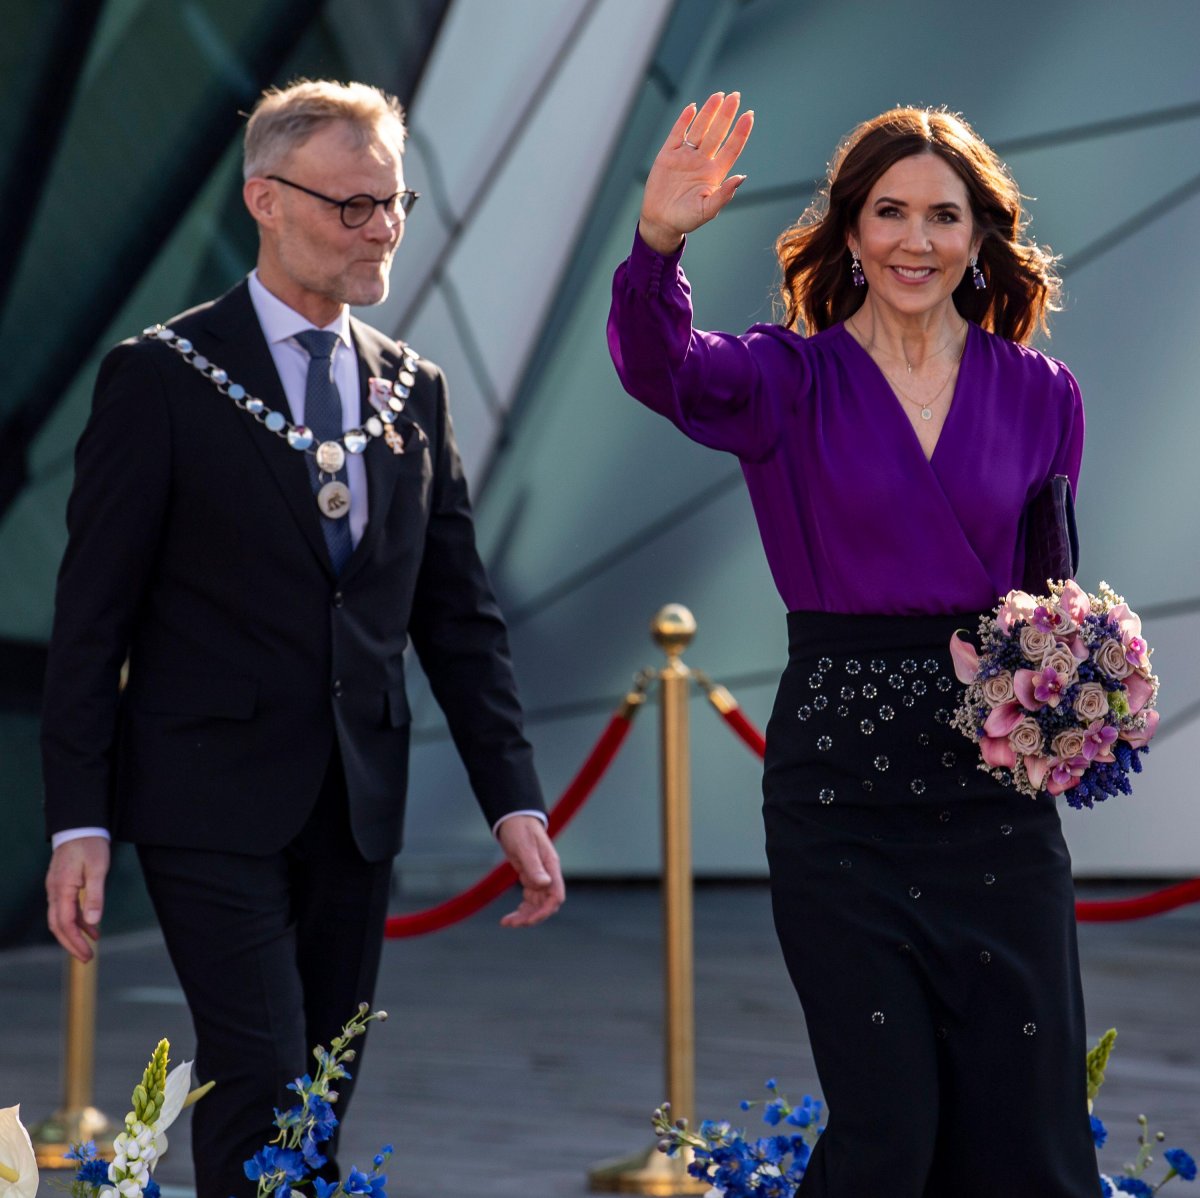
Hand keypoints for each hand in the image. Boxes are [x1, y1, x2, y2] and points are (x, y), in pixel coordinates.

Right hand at [45, 836, 110, 961]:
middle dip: (71, 944)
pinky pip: (67, 908)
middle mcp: (54, 892)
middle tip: (86, 958)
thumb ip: (94, 895)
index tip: (87, 955)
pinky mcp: (62, 885)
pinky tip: (92, 926)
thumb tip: (94, 921)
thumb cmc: (90, 845)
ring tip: (90, 946)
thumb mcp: (97, 869)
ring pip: (61, 918)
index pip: (65, 923)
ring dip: (74, 933)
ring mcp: (56, 889)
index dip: (75, 942)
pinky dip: (78, 919)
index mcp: (61, 890)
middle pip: (58, 925)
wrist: (80, 826)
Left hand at [496, 815, 564, 927]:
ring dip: (524, 915)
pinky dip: (522, 909)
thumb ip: (534, 866)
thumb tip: (544, 884)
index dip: (545, 911)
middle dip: (531, 917)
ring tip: (507, 922)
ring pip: (537, 904)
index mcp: (551, 867)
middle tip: (512, 923)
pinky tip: (510, 916)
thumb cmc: (520, 829)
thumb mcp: (525, 847)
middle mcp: (548, 874)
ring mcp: (540, 877)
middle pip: (546, 904)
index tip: (529, 920)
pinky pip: (530, 899)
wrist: (514, 819)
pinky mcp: (530, 877)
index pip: (556, 895)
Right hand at [638, 91, 753, 253]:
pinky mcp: (668, 155)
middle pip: (717, 133)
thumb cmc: (686, 219)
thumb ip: (724, 195)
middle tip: (735, 96)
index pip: (731, 148)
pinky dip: (684, 120)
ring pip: (700, 129)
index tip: (749, 115)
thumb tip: (741, 177)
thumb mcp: (707, 210)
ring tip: (719, 96)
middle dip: (726, 115)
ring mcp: (685, 156)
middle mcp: (702, 161)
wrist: (660, 221)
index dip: (740, 132)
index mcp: (714, 174)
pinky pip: (677, 133)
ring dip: (709, 112)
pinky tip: (693, 108)